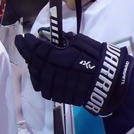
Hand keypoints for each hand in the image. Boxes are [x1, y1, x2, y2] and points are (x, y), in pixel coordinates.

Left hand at [14, 32, 131, 115]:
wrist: (111, 83)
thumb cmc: (99, 60)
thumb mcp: (83, 43)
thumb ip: (65, 40)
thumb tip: (53, 38)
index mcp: (60, 57)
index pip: (38, 49)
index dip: (28, 43)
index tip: (23, 37)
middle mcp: (55, 72)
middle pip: (34, 62)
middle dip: (27, 52)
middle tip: (23, 44)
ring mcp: (56, 86)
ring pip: (37, 76)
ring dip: (32, 66)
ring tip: (31, 59)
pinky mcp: (60, 96)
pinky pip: (44, 88)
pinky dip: (39, 80)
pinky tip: (40, 74)